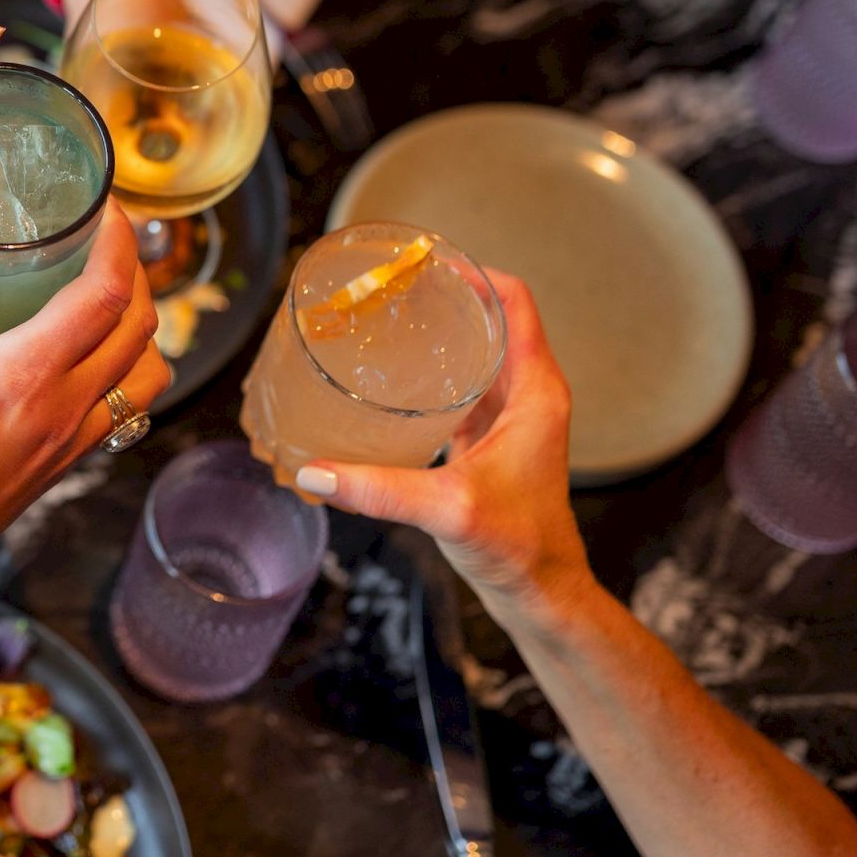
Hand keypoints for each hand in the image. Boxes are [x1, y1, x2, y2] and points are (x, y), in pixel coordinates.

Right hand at [0, 203, 170, 600]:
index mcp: (22, 374)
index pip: (107, 294)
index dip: (120, 240)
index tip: (105, 207)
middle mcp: (62, 406)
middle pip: (143, 324)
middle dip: (136, 269)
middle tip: (104, 237)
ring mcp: (72, 438)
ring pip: (150, 370)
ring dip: (144, 324)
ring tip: (109, 291)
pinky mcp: (69, 461)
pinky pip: (129, 405)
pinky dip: (130, 367)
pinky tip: (93, 348)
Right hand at [294, 273, 596, 628]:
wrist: (543, 595)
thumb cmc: (520, 549)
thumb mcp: (448, 511)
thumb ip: (380, 490)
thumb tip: (313, 471)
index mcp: (535, 391)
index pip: (514, 302)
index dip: (475, 272)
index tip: (425, 260)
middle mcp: (527, 395)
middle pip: (490, 319)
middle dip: (443, 295)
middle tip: (387, 286)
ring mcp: (509, 417)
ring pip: (474, 352)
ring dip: (437, 332)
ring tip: (382, 320)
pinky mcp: (489, 440)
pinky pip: (461, 386)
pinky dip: (431, 371)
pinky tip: (389, 378)